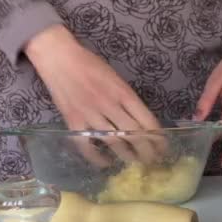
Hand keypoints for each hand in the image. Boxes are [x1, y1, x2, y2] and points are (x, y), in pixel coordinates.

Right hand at [25, 25, 164, 165]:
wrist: (59, 58)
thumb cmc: (89, 64)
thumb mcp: (115, 77)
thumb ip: (126, 98)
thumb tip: (139, 119)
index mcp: (122, 92)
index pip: (146, 120)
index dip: (157, 136)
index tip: (162, 146)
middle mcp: (109, 105)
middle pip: (134, 135)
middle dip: (146, 151)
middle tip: (152, 161)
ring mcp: (90, 115)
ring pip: (114, 142)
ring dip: (127, 156)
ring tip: (135, 163)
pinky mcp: (73, 122)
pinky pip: (87, 146)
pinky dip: (97, 157)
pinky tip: (105, 163)